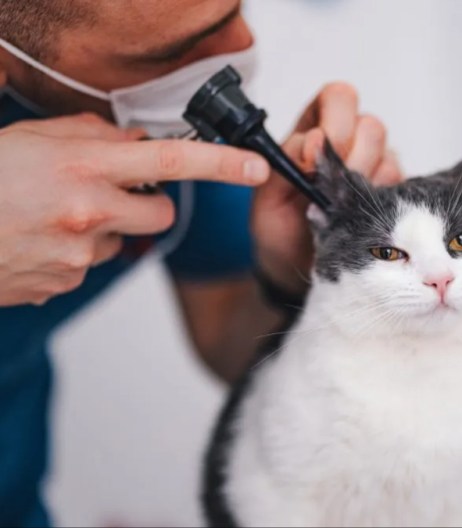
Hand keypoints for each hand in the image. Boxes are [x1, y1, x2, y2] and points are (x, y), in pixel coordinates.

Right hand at [0, 113, 269, 306]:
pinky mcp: (64, 283)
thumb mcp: (33, 137)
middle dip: (147, 205)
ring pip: (122, 240)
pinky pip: (90, 263)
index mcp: (83, 167)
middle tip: (109, 191)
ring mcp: (78, 255)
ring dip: (102, 227)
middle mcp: (89, 213)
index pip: (172, 161)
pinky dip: (74, 251)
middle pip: (161, 215)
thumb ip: (93, 138)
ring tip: (50, 215)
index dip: (222, 164)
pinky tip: (37, 239)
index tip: (257, 167)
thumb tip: (137, 145)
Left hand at [252, 83, 402, 293]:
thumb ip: (285, 161)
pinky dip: (379, 202)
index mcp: (314, 129)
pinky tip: (359, 219)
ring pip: (388, 156)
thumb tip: (313, 141)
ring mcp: (375, 166)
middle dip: (351, 158)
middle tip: (331, 191)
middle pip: (371, 126)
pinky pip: (399, 186)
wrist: (296, 266)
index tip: (316, 158)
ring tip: (341, 209)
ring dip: (364, 183)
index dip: (334, 121)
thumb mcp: (267, 195)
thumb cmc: (279, 226)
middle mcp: (350, 141)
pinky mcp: (393, 192)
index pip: (339, 97)